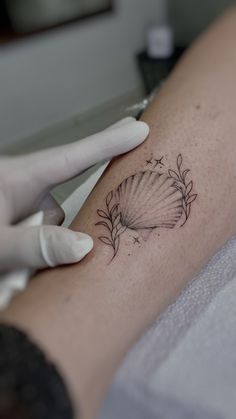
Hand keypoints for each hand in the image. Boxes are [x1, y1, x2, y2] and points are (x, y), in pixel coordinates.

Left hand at [0, 117, 148, 271]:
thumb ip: (35, 244)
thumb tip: (84, 246)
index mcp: (16, 178)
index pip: (71, 158)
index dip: (108, 143)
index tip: (140, 129)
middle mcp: (22, 190)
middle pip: (64, 210)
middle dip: (61, 236)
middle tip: (45, 250)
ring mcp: (20, 210)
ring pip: (52, 234)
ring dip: (39, 257)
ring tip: (12, 270)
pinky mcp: (19, 227)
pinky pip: (41, 244)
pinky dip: (33, 261)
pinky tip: (13, 273)